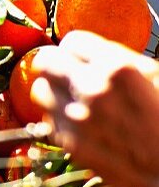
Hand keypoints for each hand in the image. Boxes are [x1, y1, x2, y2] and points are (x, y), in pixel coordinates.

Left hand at [31, 30, 158, 186]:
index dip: (78, 50)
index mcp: (117, 69)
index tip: (82, 58)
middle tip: (66, 72)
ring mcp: (78, 119)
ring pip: (40, 91)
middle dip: (56, 64)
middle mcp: (92, 91)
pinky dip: (59, 117)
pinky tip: (79, 122)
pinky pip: (48, 119)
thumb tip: (88, 52)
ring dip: (53, 91)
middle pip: (45, 62)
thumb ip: (119, 58)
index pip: (71, 41)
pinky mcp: (70, 144)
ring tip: (71, 98)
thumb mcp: (155, 75)